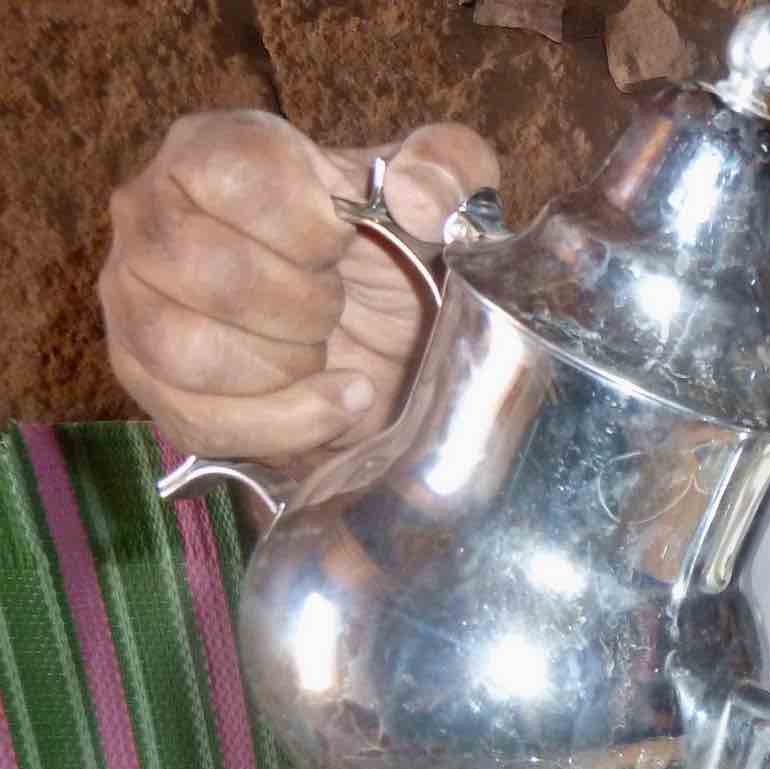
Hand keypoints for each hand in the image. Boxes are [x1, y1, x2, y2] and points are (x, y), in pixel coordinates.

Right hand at [99, 110, 498, 470]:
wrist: (392, 340)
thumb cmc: (402, 256)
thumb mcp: (446, 198)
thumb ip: (446, 169)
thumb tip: (415, 196)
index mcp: (214, 150)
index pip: (232, 176)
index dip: (310, 229)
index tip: (347, 246)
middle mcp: (151, 214)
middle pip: (203, 269)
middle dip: (302, 306)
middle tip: (339, 307)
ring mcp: (133, 300)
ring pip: (184, 349)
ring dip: (285, 367)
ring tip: (327, 355)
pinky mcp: (149, 381)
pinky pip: (197, 420)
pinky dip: (283, 426)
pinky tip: (332, 404)